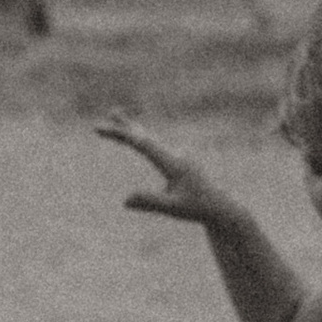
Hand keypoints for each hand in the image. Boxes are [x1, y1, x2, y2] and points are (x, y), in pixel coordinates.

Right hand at [97, 113, 229, 226]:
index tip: (102, 129)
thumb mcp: (173, 209)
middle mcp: (175, 154)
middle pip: (145, 136)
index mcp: (173, 163)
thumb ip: (151, 202)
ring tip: (115, 113)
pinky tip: (135, 134)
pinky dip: (141, 137)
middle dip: (125, 126)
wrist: (219, 205)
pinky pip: (155, 145)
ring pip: (150, 138)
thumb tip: (125, 199)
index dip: (122, 134)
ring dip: (132, 128)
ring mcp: (178, 154)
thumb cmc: (197, 208)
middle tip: (109, 112)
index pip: (143, 145)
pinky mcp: (178, 158)